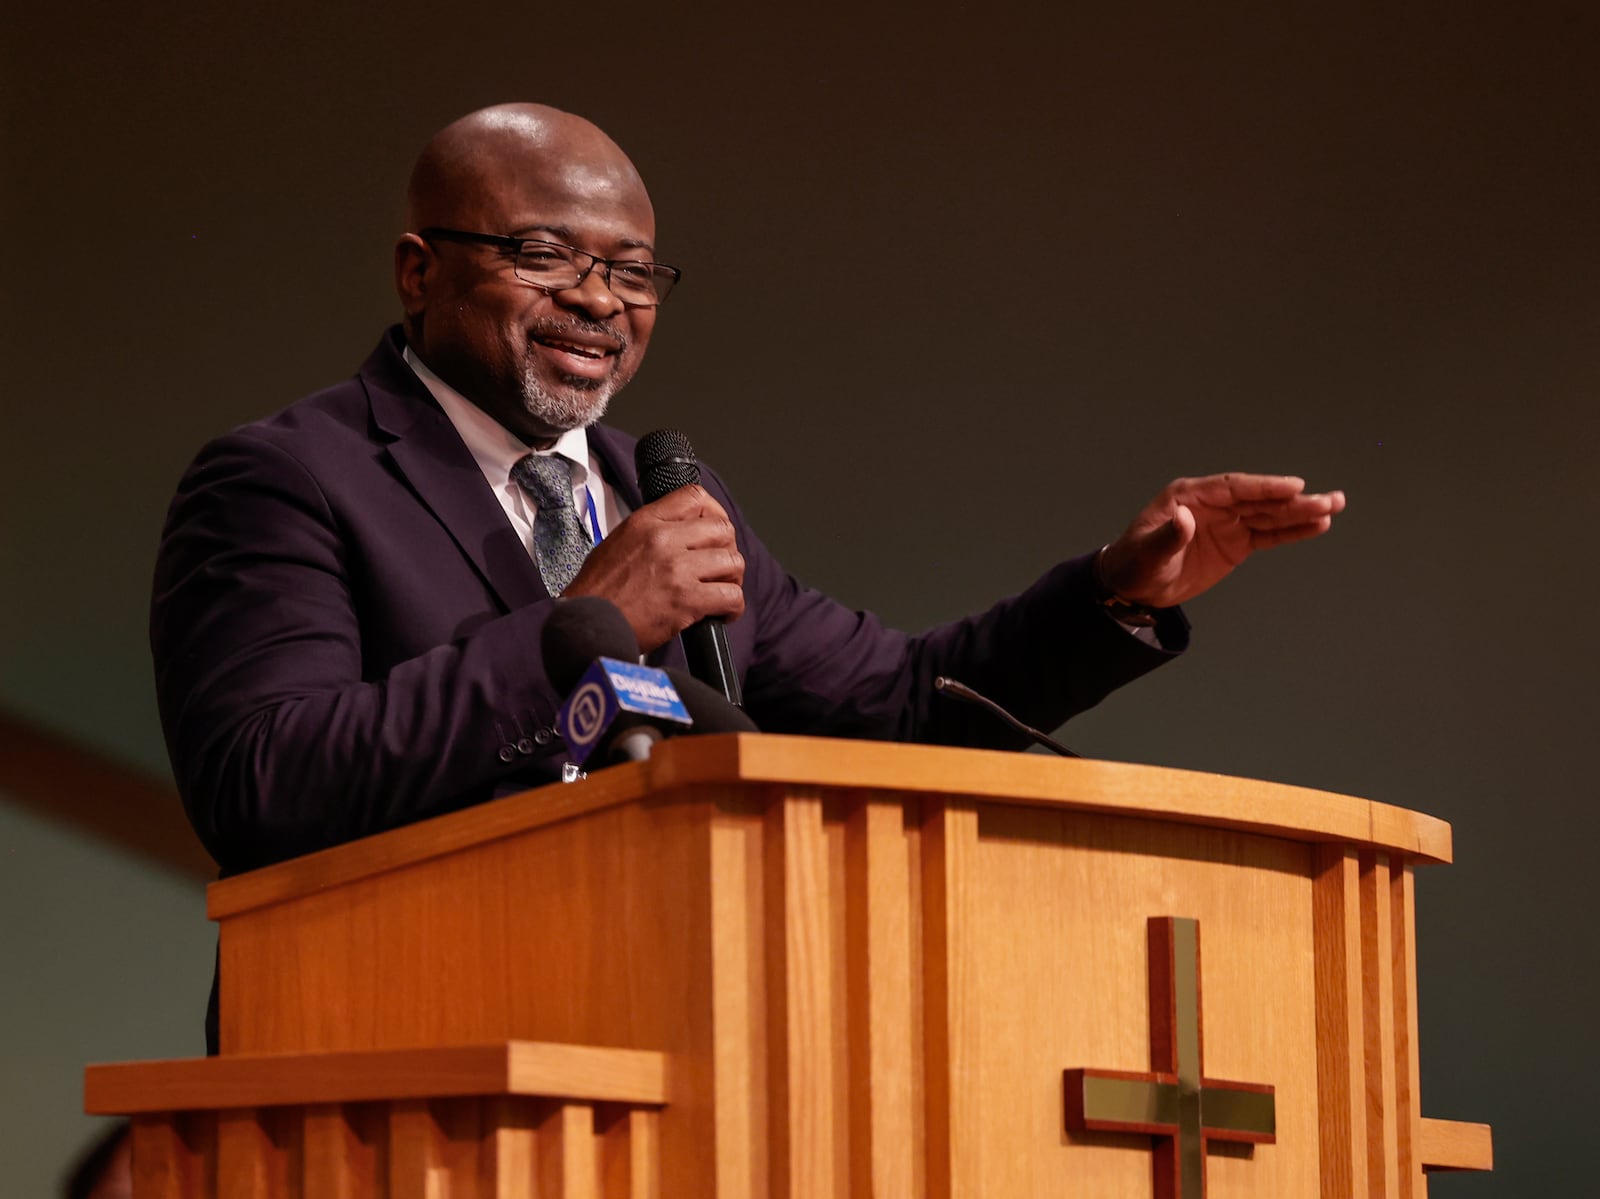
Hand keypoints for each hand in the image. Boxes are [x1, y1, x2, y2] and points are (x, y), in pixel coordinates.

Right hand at [563, 485, 745, 651]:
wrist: (586, 624)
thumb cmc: (598, 591)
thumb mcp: (618, 542)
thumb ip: (651, 531)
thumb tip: (680, 532)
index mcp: (646, 522)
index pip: (694, 497)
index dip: (714, 512)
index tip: (715, 530)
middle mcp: (664, 539)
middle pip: (722, 529)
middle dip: (728, 548)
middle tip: (721, 566)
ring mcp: (677, 569)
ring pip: (733, 562)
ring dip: (733, 578)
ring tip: (722, 589)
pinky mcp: (686, 600)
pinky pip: (731, 596)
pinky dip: (733, 606)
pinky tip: (723, 613)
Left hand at [1099, 474, 1345, 608]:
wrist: (1134, 585)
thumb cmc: (1135, 563)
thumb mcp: (1148, 553)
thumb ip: (1169, 536)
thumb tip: (1184, 519)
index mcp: (1190, 496)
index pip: (1234, 487)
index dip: (1264, 487)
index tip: (1294, 486)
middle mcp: (1214, 505)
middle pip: (1259, 499)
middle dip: (1294, 500)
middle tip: (1329, 499)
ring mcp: (1228, 522)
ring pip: (1270, 515)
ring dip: (1302, 512)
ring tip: (1335, 506)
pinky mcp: (1236, 543)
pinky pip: (1268, 534)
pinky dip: (1292, 531)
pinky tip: (1318, 525)